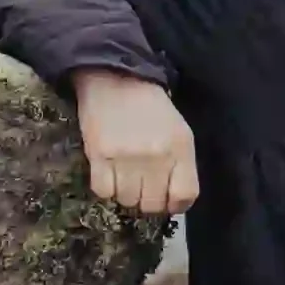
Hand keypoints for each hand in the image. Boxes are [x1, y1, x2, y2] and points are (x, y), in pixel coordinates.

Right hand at [72, 70, 200, 218]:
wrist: (115, 79)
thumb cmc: (151, 108)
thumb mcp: (178, 131)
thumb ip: (181, 166)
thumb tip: (174, 202)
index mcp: (180, 148)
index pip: (185, 195)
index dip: (176, 205)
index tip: (168, 202)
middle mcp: (156, 156)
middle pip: (153, 204)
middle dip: (149, 201)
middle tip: (143, 188)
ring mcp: (126, 158)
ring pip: (127, 201)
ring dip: (126, 194)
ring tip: (125, 177)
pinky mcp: (99, 156)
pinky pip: (104, 191)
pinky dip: (106, 188)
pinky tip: (109, 174)